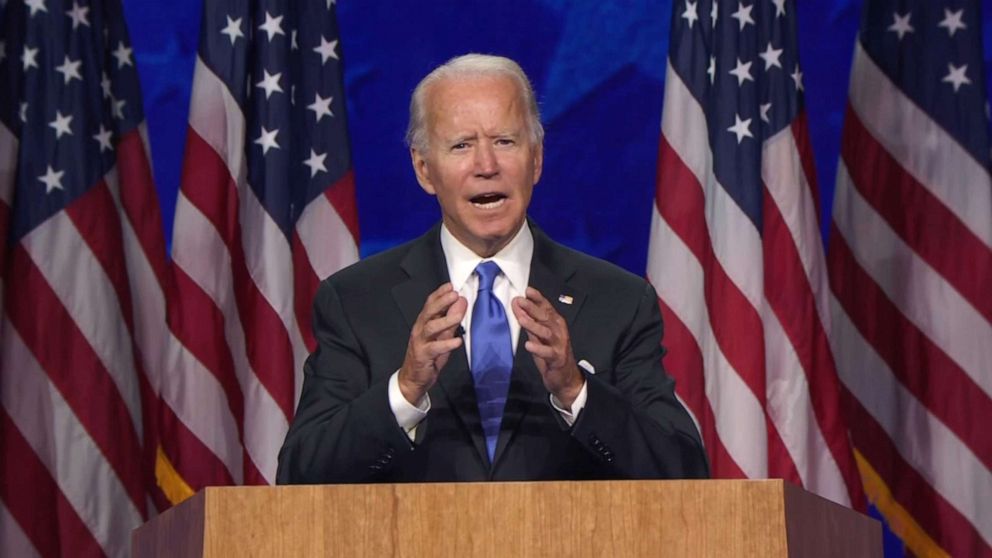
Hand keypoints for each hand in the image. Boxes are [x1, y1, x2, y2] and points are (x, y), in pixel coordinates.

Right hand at [398, 283, 466, 404]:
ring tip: (459, 316)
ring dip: (445, 321)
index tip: (451, 285)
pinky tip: (458, 341)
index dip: (439, 293)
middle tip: (454, 295)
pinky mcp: (423, 355)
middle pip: (429, 312)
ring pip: (431, 327)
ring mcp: (420, 342)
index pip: (430, 304)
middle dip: (442, 302)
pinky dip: (446, 344)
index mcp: (424, 322)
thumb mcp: (442, 336)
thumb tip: (461, 303)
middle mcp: (420, 329)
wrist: (413, 378)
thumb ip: (452, 321)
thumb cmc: (429, 355)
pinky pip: (435, 348)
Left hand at [511, 287, 583, 406]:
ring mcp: (559, 345)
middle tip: (520, 301)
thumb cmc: (551, 353)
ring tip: (521, 319)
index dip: (538, 299)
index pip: (546, 308)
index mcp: (555, 323)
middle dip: (532, 308)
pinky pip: (547, 352)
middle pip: (545, 317)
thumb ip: (529, 322)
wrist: (565, 377)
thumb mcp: (539, 336)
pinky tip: (528, 345)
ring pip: (546, 333)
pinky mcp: (557, 358)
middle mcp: (559, 331)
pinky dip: (537, 348)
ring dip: (533, 325)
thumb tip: (517, 306)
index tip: (528, 291)